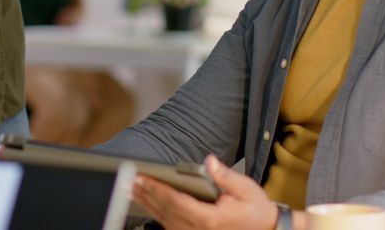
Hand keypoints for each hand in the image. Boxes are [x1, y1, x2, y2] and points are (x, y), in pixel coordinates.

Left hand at [132, 155, 279, 229]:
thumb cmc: (256, 211)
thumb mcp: (246, 189)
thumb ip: (225, 176)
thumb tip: (209, 161)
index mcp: (211, 219)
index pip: (176, 202)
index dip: (156, 190)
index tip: (141, 178)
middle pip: (165, 212)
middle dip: (146, 194)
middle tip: (127, 179)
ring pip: (165, 220)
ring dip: (147, 204)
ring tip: (131, 188)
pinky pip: (170, 226)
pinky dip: (156, 213)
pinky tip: (146, 202)